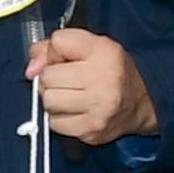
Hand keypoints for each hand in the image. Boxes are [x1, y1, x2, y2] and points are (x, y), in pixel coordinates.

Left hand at [28, 27, 159, 146]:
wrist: (142, 102)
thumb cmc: (111, 71)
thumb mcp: (90, 46)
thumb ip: (53, 48)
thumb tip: (31, 70)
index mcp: (104, 51)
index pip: (57, 42)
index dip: (56, 51)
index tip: (68, 58)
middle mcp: (103, 79)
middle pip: (48, 76)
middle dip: (53, 78)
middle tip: (69, 81)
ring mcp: (98, 108)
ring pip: (48, 101)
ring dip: (54, 99)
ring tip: (71, 96)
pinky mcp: (92, 130)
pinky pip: (55, 124)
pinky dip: (60, 118)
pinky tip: (75, 112)